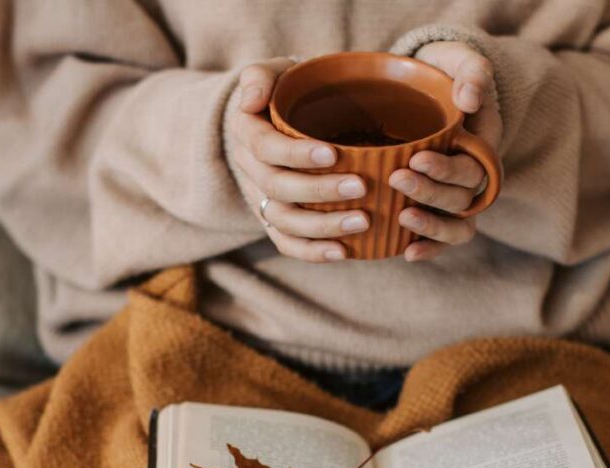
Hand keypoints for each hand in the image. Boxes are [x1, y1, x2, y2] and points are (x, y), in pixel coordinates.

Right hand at [229, 57, 369, 261]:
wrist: (283, 119)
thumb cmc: (289, 92)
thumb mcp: (275, 72)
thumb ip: (261, 77)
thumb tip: (251, 99)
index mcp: (247, 132)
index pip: (266, 147)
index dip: (296, 154)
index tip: (332, 153)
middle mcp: (251, 169)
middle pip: (277, 187)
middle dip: (319, 190)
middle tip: (360, 186)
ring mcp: (262, 199)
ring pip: (284, 221)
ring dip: (322, 226)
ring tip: (362, 221)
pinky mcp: (276, 221)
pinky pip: (288, 244)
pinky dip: (313, 253)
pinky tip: (344, 252)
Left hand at [393, 42, 502, 261]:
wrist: (425, 89)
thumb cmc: (442, 73)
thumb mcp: (459, 61)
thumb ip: (471, 72)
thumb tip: (471, 100)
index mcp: (483, 145)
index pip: (473, 166)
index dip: (447, 169)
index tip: (416, 158)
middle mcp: (473, 176)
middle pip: (462, 197)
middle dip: (430, 192)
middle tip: (397, 178)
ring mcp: (455, 196)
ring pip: (457, 225)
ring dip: (432, 226)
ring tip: (402, 218)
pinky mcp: (436, 209)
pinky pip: (442, 239)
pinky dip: (428, 248)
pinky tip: (407, 253)